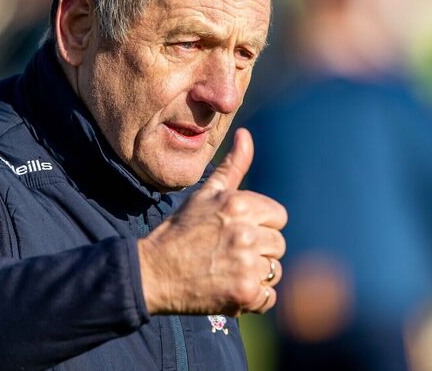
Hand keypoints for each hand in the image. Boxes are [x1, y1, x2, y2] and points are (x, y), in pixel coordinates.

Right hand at [137, 128, 287, 315]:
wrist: (153, 273)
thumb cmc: (180, 232)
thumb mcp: (205, 194)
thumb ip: (232, 166)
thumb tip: (245, 134)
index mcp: (238, 204)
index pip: (278, 216)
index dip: (260, 225)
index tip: (236, 232)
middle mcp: (245, 232)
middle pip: (278, 244)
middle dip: (259, 250)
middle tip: (228, 253)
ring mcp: (245, 264)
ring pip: (274, 271)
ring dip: (256, 274)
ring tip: (228, 270)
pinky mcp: (244, 293)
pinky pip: (269, 297)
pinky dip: (254, 298)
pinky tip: (230, 288)